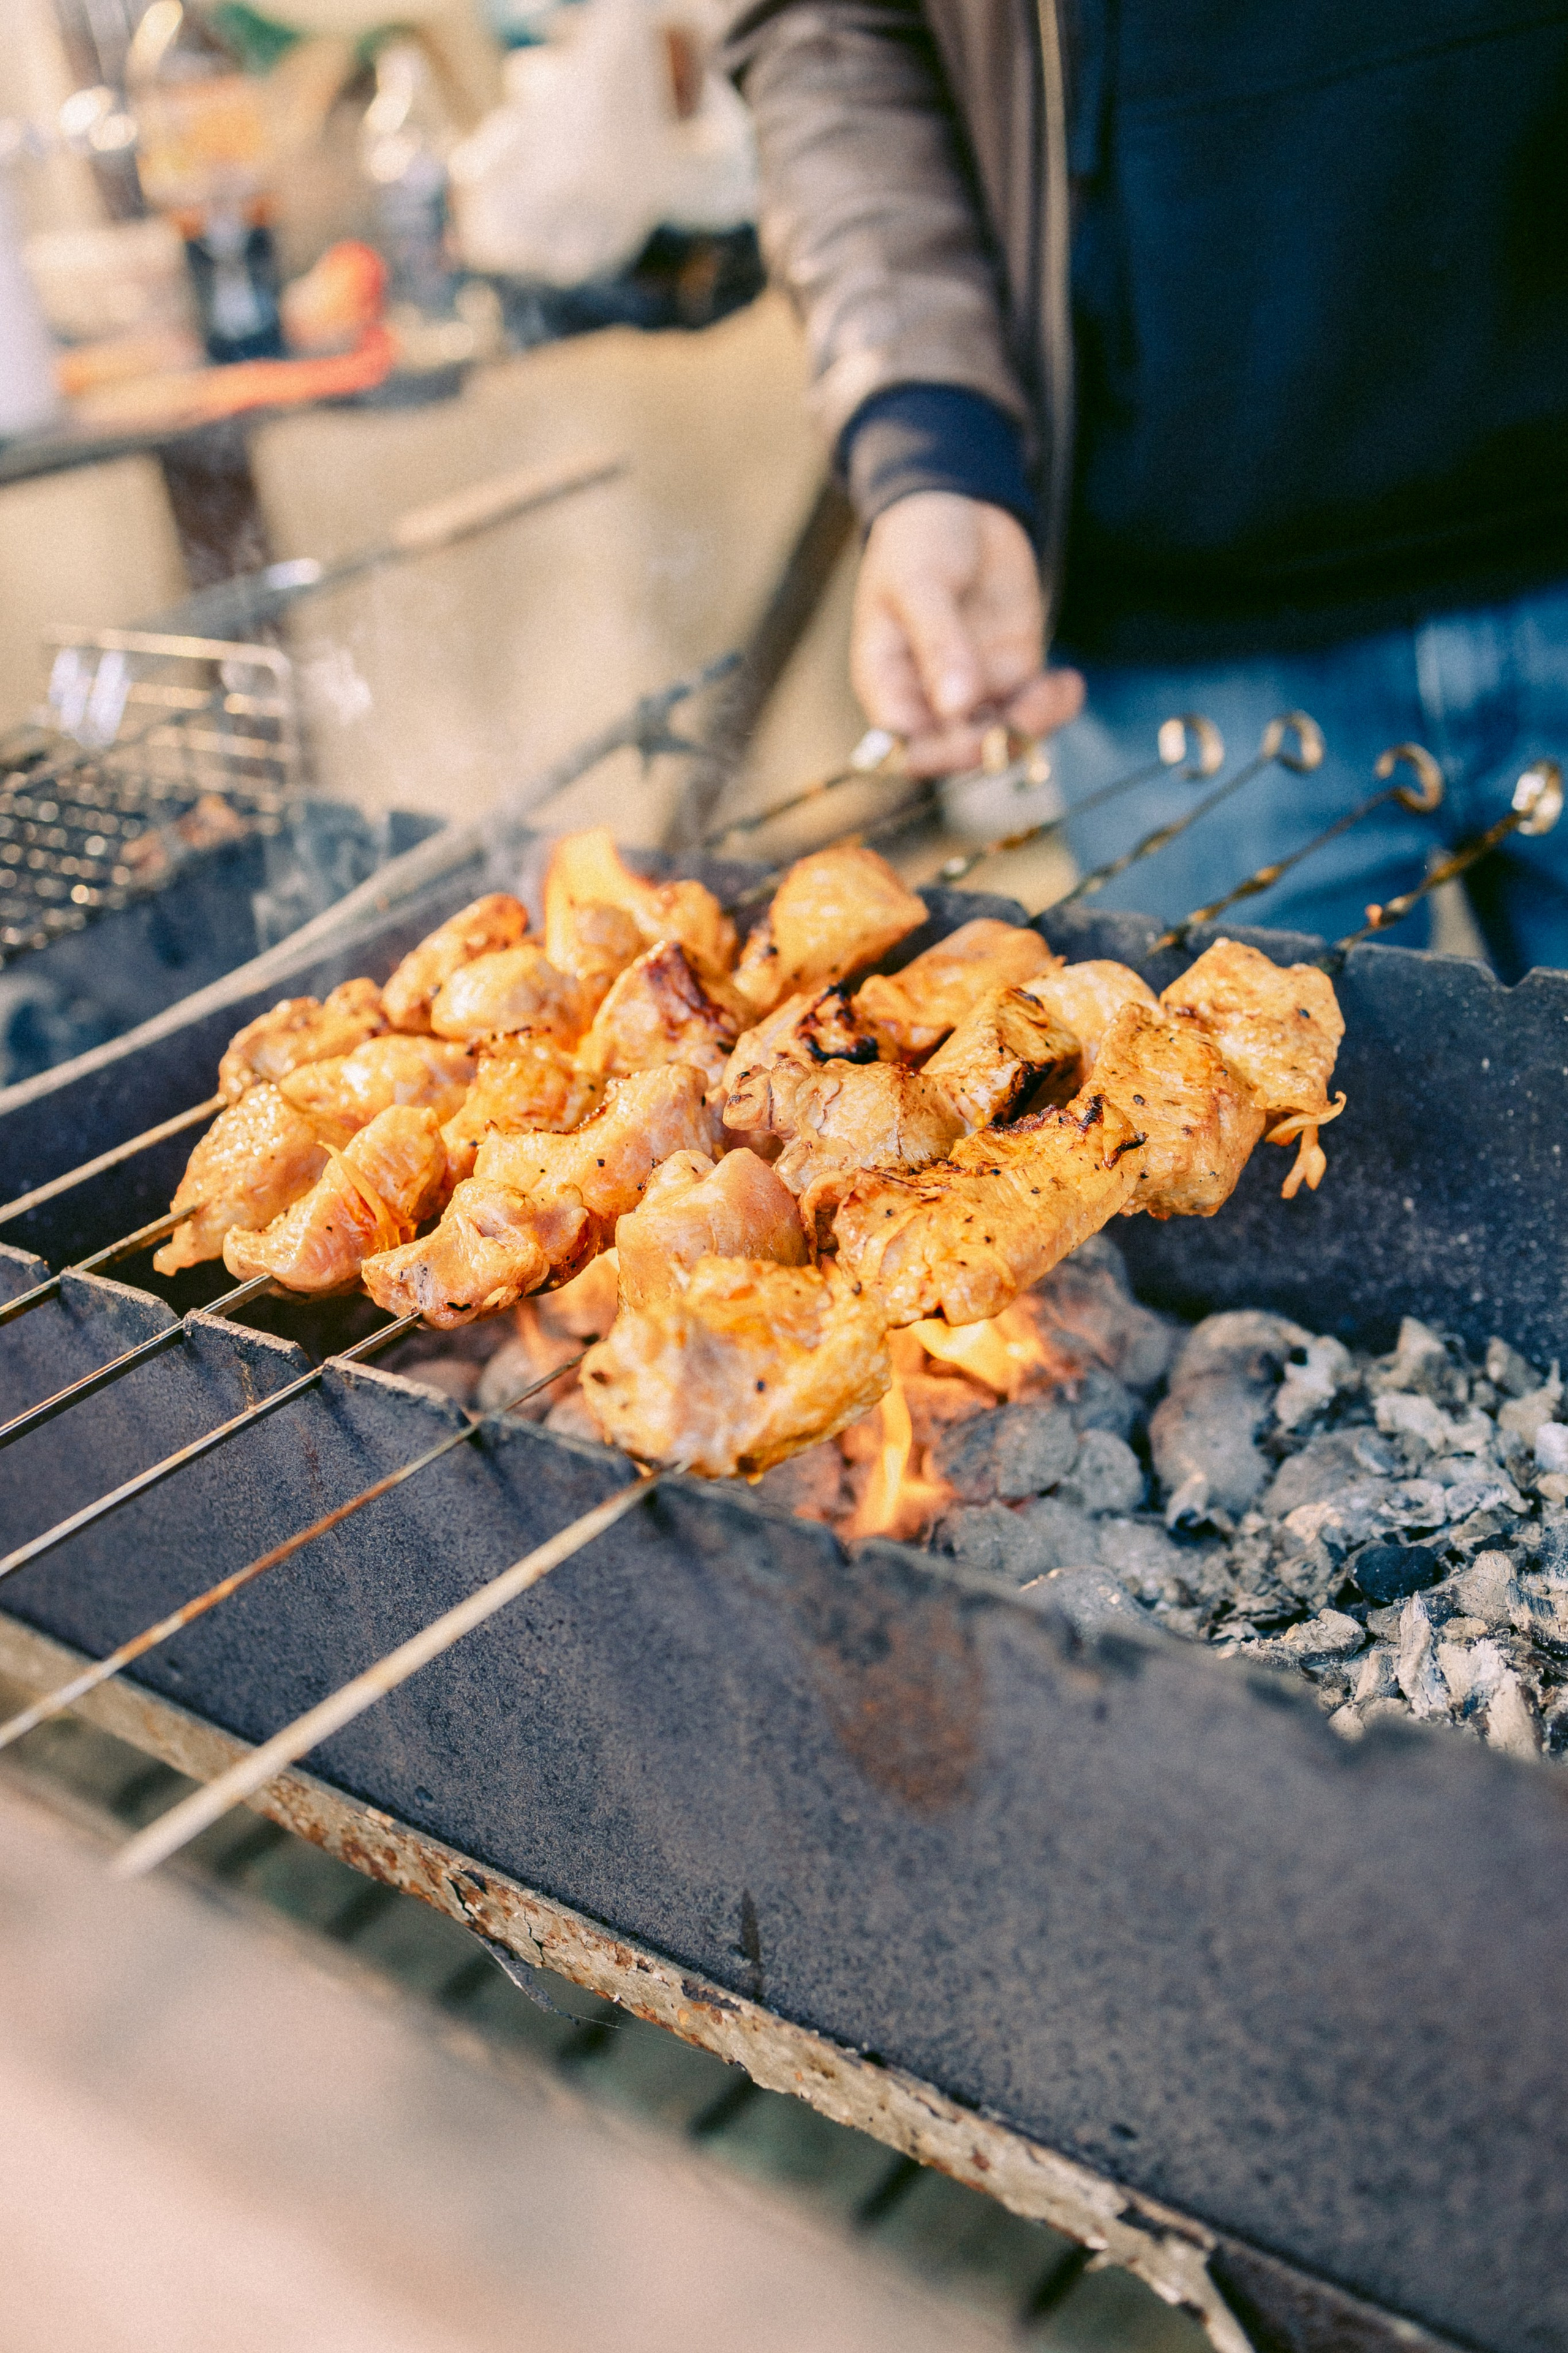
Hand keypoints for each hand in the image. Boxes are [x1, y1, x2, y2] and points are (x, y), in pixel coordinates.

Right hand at [851, 493, 1083, 775]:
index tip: (973, 734)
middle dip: (997, 742)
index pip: (907, 747)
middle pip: (960, 752)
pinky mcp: (1010, 674)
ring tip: (1058, 687)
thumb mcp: (920, 584)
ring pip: (1002, 738)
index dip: (939, 755)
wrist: (959, 505)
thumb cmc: (919, 541)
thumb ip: (938, 644)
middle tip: (1031, 705)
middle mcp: (928, 698)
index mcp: (888, 685)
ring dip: (1034, 726)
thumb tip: (955, 706)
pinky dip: (1056, 707)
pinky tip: (1069, 682)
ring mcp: (972, 689)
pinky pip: (1033, 710)